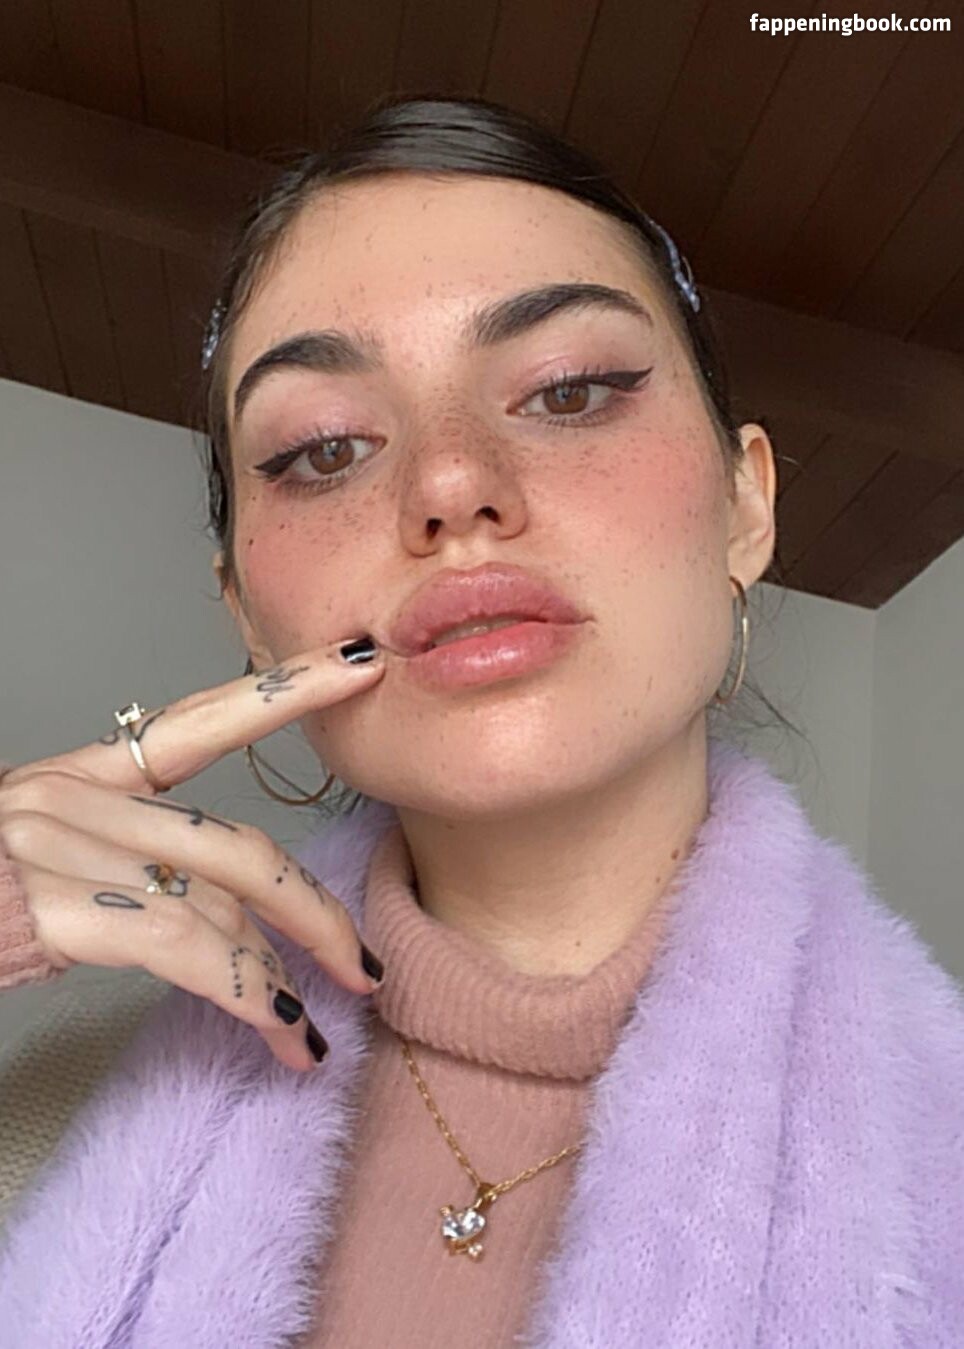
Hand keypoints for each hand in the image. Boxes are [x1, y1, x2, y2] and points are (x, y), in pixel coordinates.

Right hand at [0, 641, 387, 1071]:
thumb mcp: (34, 871)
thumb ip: (119, 872)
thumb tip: (211, 920)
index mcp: (73, 782)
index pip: (197, 723)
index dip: (285, 691)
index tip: (360, 662)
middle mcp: (72, 800)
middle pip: (233, 842)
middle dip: (310, 908)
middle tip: (360, 960)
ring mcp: (60, 846)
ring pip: (217, 898)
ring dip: (283, 971)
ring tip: (315, 1029)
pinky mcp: (51, 904)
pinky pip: (183, 945)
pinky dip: (244, 992)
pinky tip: (276, 1030)